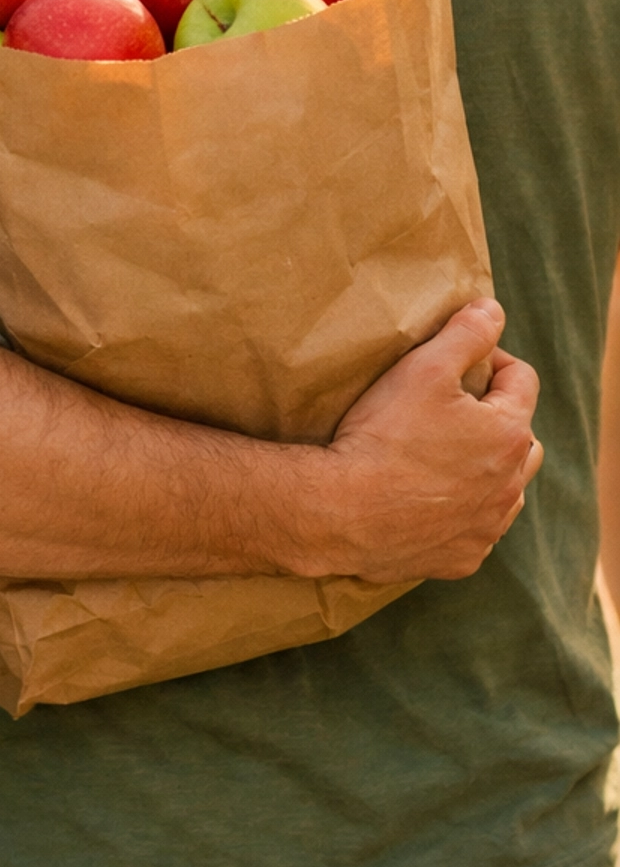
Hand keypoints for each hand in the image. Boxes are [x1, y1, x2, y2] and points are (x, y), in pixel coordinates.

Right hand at [307, 299, 540, 582]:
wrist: (344, 511)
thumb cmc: (385, 435)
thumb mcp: (423, 367)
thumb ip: (466, 333)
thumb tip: (493, 310)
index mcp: (509, 433)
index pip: (521, 379)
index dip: (490, 359)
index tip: (455, 361)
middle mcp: (511, 484)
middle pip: (523, 437)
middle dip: (495, 417)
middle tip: (449, 408)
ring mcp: (488, 526)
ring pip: (505, 487)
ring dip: (486, 468)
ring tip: (441, 454)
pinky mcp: (463, 556)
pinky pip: (477, 527)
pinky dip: (463, 511)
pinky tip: (428, 498)